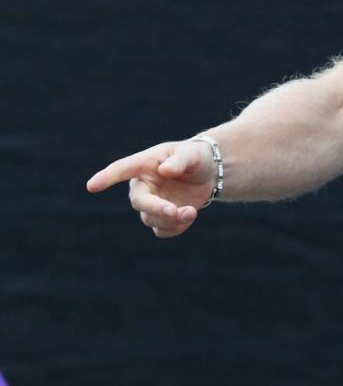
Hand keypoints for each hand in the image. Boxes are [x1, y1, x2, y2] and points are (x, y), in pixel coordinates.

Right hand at [86, 139, 215, 237]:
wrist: (208, 172)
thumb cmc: (195, 157)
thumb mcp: (191, 154)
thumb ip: (179, 161)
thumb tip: (165, 170)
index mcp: (144, 165)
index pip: (121, 169)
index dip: (106, 178)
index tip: (91, 186)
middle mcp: (143, 186)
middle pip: (139, 202)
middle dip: (156, 208)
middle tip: (175, 211)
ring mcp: (151, 203)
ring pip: (151, 219)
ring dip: (172, 219)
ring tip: (192, 211)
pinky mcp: (162, 217)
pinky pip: (161, 230)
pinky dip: (176, 228)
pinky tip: (189, 216)